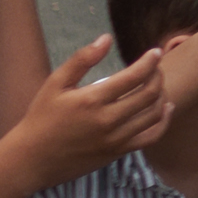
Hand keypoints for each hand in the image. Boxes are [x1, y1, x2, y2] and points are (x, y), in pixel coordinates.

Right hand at [13, 35, 171, 182]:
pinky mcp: (118, 152)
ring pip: (154, 115)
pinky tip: (164, 109)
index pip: (134, 77)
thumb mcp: (55, 83)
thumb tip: (106, 39)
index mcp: (92, 100)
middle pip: (149, 94)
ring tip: (158, 84)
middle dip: (158, 76)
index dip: (149, 62)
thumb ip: (82, 59)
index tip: (154, 52)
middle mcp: (107, 120)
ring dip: (162, 95)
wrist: (33, 158)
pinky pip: (151, 137)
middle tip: (156, 67)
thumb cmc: (42, 117)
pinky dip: (163, 121)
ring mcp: (115, 139)